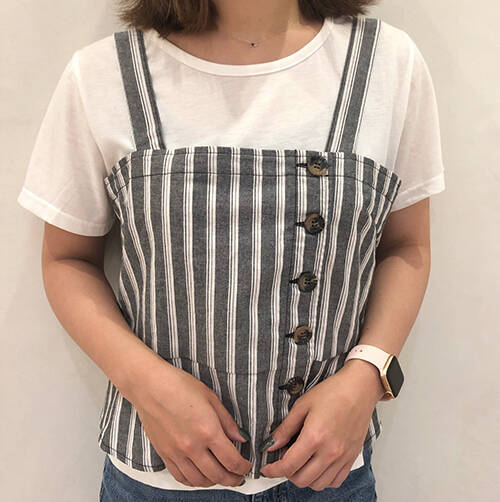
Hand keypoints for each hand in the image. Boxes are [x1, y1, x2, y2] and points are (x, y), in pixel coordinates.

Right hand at [129, 357, 252, 486]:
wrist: (150, 387)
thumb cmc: (179, 386)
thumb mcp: (211, 398)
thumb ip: (227, 421)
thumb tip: (241, 438)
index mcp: (208, 430)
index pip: (232, 460)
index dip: (243, 467)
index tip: (246, 466)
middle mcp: (193, 446)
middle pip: (218, 475)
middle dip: (233, 479)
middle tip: (238, 477)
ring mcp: (177, 453)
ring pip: (199, 480)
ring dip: (214, 482)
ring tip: (221, 476)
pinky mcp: (164, 454)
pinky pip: (181, 477)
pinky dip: (194, 481)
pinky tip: (200, 475)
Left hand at [259, 359, 384, 490]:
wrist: (359, 389)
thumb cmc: (332, 392)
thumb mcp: (302, 405)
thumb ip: (285, 428)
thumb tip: (271, 445)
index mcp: (314, 437)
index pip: (289, 465)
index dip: (273, 470)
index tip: (267, 468)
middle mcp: (329, 452)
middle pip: (301, 479)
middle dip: (287, 473)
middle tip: (284, 460)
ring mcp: (343, 457)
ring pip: (318, 484)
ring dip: (304, 478)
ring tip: (300, 462)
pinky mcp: (352, 458)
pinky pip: (335, 481)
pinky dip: (323, 479)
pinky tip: (317, 465)